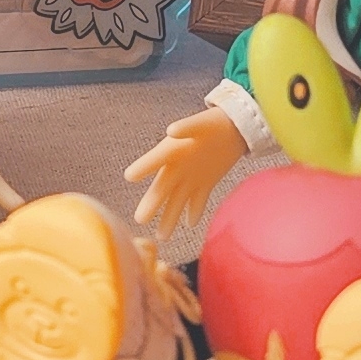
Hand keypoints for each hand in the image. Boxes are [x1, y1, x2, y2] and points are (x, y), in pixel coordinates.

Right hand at [124, 107, 250, 234]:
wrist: (231, 128)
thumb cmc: (211, 123)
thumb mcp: (200, 123)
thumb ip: (187, 127)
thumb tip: (172, 131)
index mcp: (172, 149)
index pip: (155, 159)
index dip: (143, 167)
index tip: (129, 176)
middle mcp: (177, 166)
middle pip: (162, 187)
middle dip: (152, 203)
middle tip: (140, 219)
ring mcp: (190, 177)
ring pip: (177, 200)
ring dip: (170, 217)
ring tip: (162, 236)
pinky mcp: (206, 184)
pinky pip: (198, 200)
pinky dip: (195, 211)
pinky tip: (190, 224)